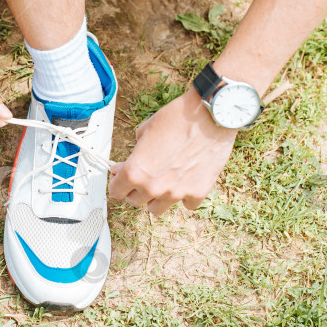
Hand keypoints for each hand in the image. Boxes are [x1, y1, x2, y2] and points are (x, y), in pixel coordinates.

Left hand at [108, 91, 236, 214]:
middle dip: (135, 189)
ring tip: (163, 182)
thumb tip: (136, 157)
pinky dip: (185, 196)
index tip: (121, 174)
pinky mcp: (197, 193)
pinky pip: (186, 204)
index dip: (116, 181)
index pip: (115, 191)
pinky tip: (186, 182)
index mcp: (135, 172)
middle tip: (143, 175)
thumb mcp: (146, 129)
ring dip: (156, 198)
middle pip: (134, 202)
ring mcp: (176, 193)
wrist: (210, 116)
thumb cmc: (177, 118)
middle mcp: (153, 187)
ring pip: (157, 209)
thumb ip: (137, 150)